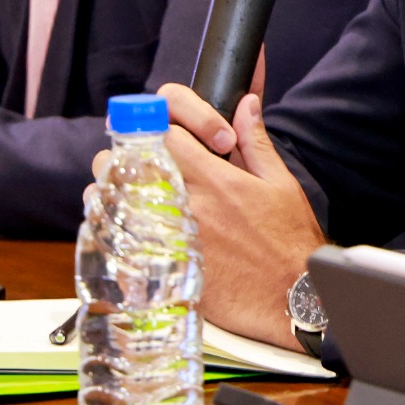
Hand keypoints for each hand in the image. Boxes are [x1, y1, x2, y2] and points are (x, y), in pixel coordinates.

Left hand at [140, 82, 320, 344]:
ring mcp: (171, 238)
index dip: (162, 128)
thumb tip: (246, 104)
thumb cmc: (290, 242)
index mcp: (217, 179)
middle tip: (135, 164)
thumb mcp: (280, 184)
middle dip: (126, 158)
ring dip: (113, 193)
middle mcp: (189, 205)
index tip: (165, 137)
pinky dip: (114, 230)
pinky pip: (119, 241)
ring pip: (115, 201)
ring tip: (126, 197)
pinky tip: (125, 230)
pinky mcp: (163, 268)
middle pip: (129, 163)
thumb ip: (256, 142)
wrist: (292, 299)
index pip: (166, 134)